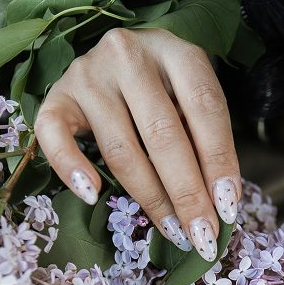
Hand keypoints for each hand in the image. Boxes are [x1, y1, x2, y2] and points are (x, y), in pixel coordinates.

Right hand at [34, 27, 240, 261]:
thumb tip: (221, 204)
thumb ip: (205, 140)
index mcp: (176, 50)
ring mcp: (88, 73)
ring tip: (172, 231)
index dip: (219, 161)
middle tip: (202, 234)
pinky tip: (91, 195)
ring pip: (121, 148)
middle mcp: (129, 55)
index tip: (227, 207)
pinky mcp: (57, 96)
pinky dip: (71, 168)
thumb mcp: (192, 100)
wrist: (116, 57)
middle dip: (187, 192)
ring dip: (150, 197)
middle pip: (162, 133)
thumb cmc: (164, 88)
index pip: (204, 107)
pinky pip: (55, 136)